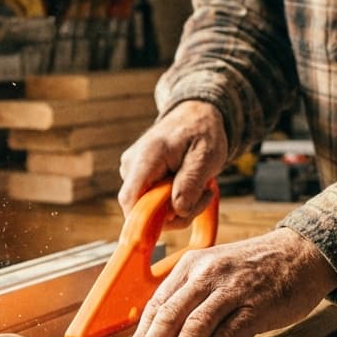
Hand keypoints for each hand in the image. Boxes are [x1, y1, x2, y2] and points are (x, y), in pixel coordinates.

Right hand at [118, 100, 227, 222]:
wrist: (194, 117)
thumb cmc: (201, 132)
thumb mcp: (206, 155)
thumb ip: (191, 182)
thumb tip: (178, 211)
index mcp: (146, 157)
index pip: (130, 199)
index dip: (146, 219)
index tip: (178, 217)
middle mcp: (131, 166)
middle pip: (142, 209)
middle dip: (176, 213)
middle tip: (204, 196)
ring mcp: (132, 173)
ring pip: (150, 210)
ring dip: (179, 209)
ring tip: (201, 189)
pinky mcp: (138, 180)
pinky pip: (153, 204)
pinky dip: (174, 204)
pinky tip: (189, 187)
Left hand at [123, 228, 336, 336]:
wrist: (302, 254)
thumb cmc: (256, 270)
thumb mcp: (215, 272)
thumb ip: (190, 297)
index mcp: (191, 266)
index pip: (157, 305)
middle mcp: (206, 274)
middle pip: (169, 315)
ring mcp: (231, 289)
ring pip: (194, 326)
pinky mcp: (256, 306)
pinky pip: (226, 336)